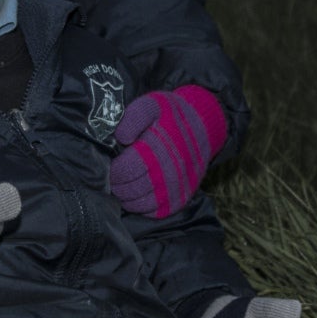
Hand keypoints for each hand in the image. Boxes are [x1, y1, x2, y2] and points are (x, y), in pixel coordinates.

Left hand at [108, 85, 227, 217]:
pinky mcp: (180, 199)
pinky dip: (142, 207)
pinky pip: (155, 212)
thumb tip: (121, 137)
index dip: (113, 171)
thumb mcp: (152, 105)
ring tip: (123, 187)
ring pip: (140, 204)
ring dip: (127, 198)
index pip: (124, 171)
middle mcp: (167, 174)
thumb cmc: (172, 116)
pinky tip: (139, 194)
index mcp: (157, 151)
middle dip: (117, 186)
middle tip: (115, 179)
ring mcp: (174, 189)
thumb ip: (133, 118)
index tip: (113, 164)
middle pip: (130, 190)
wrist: (203, 127)